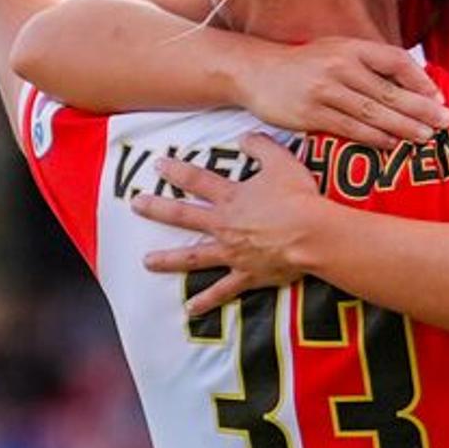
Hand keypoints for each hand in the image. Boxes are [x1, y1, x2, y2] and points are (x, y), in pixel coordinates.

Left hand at [142, 135, 332, 314]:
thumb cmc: (298, 198)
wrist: (312, 234)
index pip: (197, 180)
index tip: (157, 166)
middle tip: (135, 206)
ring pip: (193, 256)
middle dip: (157, 209)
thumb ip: (260, 146)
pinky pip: (222, 290)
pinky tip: (190, 310)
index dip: (176, 171)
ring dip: (168, 259)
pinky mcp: (246, 274)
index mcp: (232, 198)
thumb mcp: (281, 162)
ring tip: (147, 262)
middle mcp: (225, 225)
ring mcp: (232, 252)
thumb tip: (245, 137)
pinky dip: (207, 301)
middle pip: (184, 216)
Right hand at [233, 37, 448, 148]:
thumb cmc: (304, 65)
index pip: (395, 60)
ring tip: (427, 137)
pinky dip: (374, 138)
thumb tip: (409, 83)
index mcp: (351, 47)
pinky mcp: (312, 114)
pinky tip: (392, 144)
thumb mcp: (336, 51)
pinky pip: (350, 128)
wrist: (257, 72)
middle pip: (389, 91)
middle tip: (446, 122)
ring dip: (403, 127)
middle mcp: (340, 66)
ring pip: (373, 112)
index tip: (438, 97)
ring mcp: (325, 91)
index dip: (419, 80)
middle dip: (421, 109)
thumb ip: (368, 63)